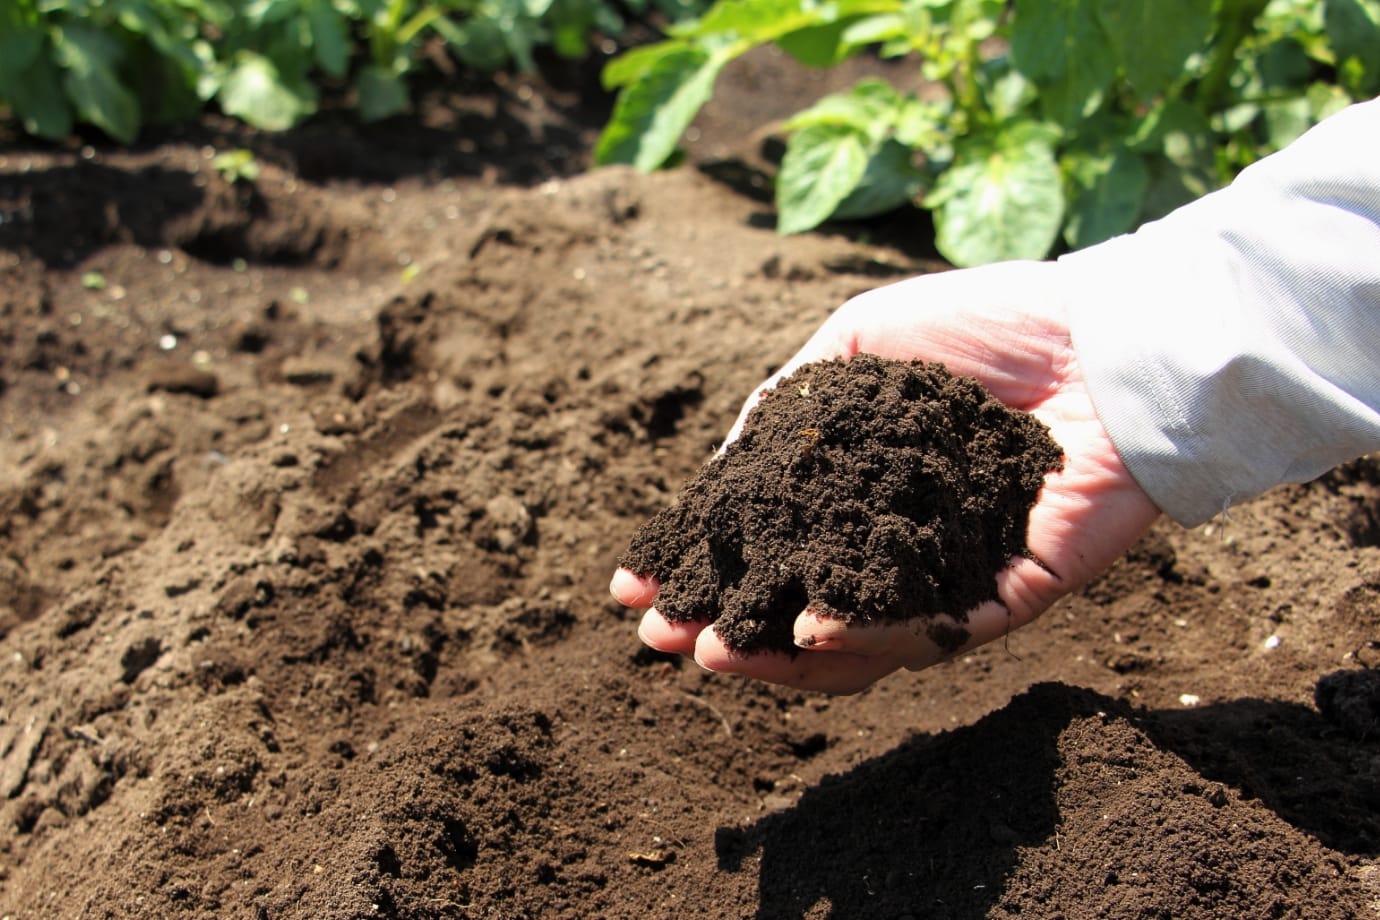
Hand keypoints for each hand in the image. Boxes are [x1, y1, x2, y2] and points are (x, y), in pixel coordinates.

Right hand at [611, 260, 1160, 692]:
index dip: (700, 567)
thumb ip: (787, 407)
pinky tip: (809, 633)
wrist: (1102, 331)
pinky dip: (868, 638)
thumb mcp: (857, 345)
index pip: (769, 545)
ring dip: (780, 658)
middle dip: (726, 628)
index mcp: (860, 489)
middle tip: (662, 640)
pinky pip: (933, 634)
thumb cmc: (986, 325)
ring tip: (718, 652)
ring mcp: (950, 576)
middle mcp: (898, 542)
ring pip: (857, 644)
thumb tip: (721, 475)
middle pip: (800, 607)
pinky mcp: (1009, 597)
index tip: (632, 587)